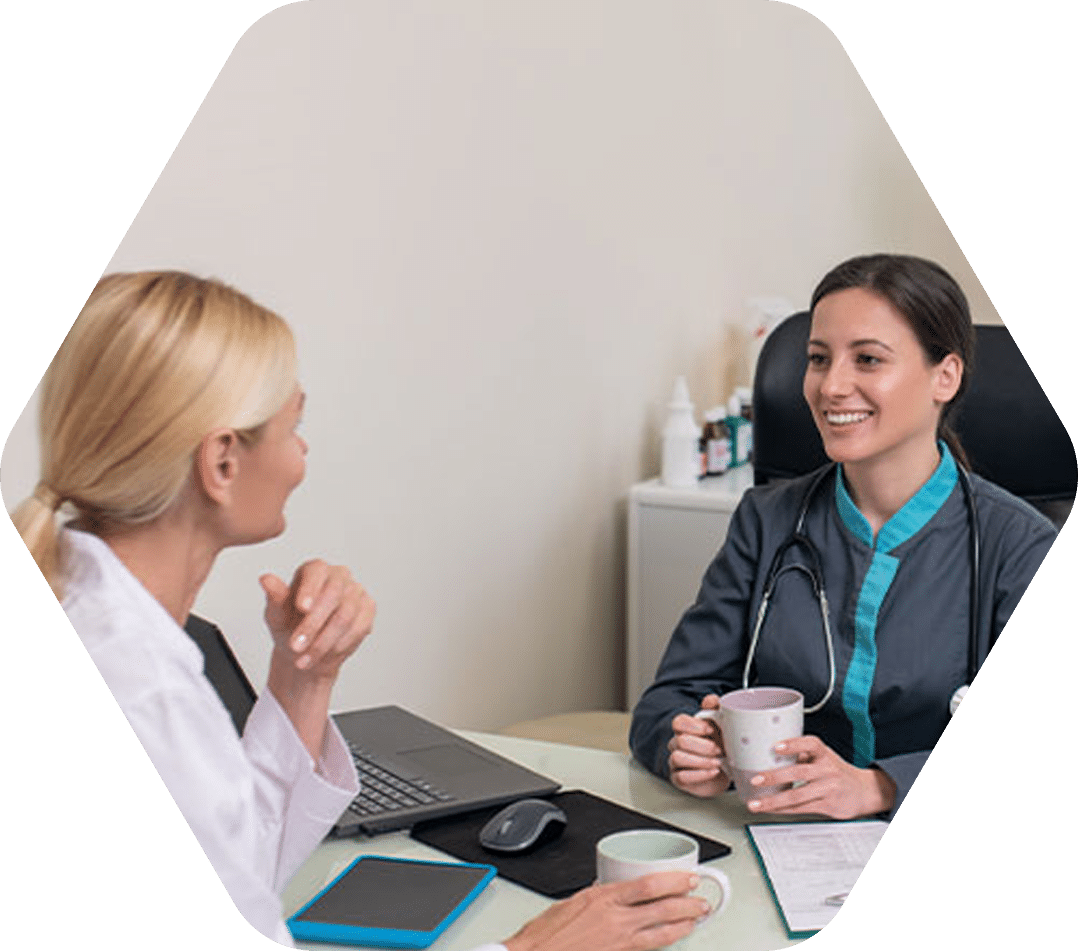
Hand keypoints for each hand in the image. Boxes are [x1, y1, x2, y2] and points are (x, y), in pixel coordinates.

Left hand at [260, 559, 375, 678]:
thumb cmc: (290, 626)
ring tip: (305, 658)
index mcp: (314, 570)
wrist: (306, 649)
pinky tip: (325, 654)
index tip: (302, 608)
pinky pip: (358, 627)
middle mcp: (338, 576)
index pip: (316, 571)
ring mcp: (356, 592)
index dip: (310, 589)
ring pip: (345, 615)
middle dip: (314, 624)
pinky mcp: (368, 609)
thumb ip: (274, 597)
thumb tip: (266, 580)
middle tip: (296, 646)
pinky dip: (339, 645)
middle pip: (333, 594)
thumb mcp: (276, 615)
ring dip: (323, 641)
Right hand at [504, 871, 707, 950]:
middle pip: (661, 908)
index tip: (687, 878)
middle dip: (686, 903)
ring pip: (660, 932)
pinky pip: (648, 948)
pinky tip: (673, 939)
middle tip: (701, 899)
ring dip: (683, 924)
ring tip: (696, 919)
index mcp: (603, 899)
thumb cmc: (546, 934)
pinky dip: (664, 942)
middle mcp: (615, 920)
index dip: (673, 881)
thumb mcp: (572, 901)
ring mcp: (619, 942)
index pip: (647, 886)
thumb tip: (611, 892)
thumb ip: (597, 896)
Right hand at [666, 694, 730, 797]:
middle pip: (681, 741)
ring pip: (678, 757)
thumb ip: (716, 708)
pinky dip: (700, 775)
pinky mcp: (679, 779)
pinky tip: (713, 772)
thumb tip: (711, 700)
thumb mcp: (723, 724)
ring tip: (717, 763)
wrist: (725, 770)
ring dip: (702, 761)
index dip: (695, 726)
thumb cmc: (721, 745)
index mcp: (686, 729)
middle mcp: (677, 744)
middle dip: (704, 746)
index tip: (712, 730)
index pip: (679, 722)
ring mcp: (676, 762)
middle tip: (720, 750)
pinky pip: (682, 777)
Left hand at [745, 735, 896, 819]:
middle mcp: (827, 770)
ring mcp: (828, 788)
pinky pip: (801, 808)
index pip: (810, 744)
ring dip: (774, 801)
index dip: (793, 744)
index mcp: (824, 754)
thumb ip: (801, 755)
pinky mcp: (827, 805)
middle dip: (774, 777)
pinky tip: (770, 809)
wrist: (864, 791)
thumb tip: (769, 754)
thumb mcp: (823, 757)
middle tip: (755, 780)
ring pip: (797, 795)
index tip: (776, 746)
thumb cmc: (836, 771)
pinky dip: (783, 810)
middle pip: (799, 773)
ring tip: (756, 803)